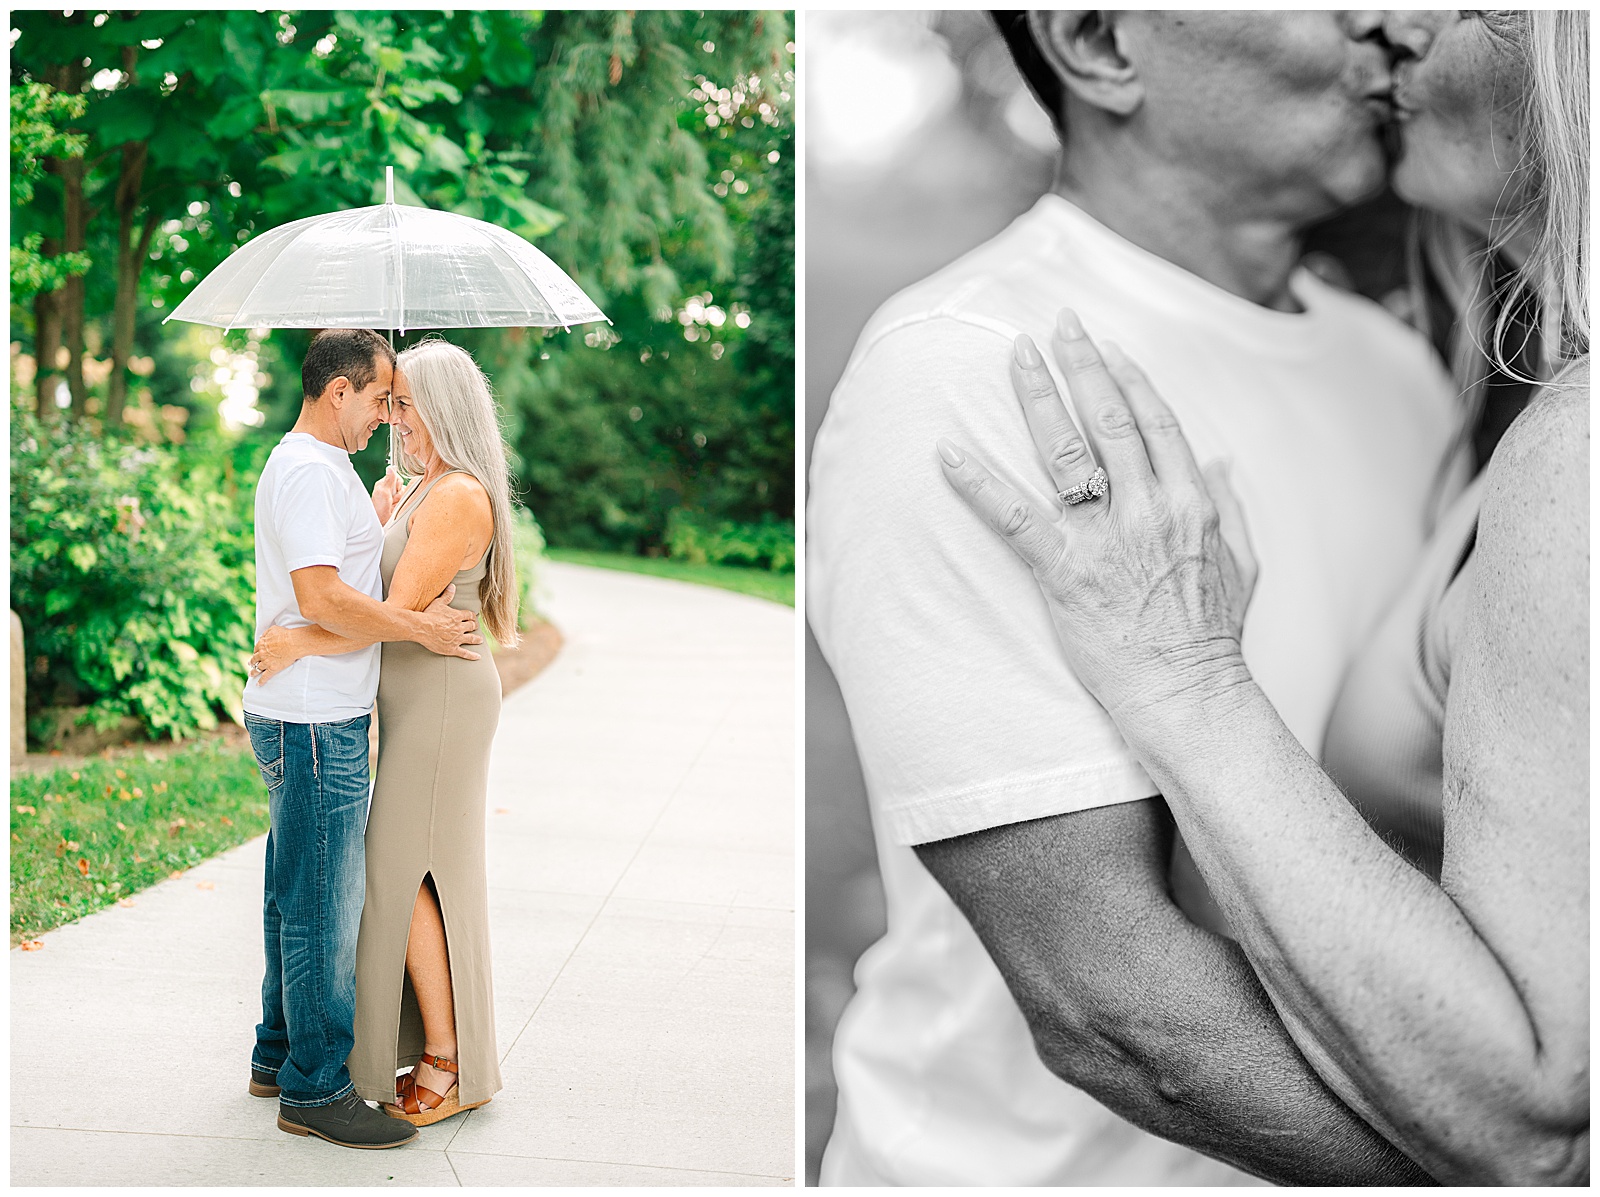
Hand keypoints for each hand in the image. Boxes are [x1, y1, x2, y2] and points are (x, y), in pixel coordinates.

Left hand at [249, 625, 297, 685]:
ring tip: (251, 674)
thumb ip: (266, 633)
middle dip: (252, 662)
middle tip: (250, 664)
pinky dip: (261, 681)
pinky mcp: (273, 668)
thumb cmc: (285, 634)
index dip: (256, 652)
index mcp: (261, 644)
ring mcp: (266, 662)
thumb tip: (261, 637)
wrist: (293, 642)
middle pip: (254, 659)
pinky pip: (265, 676)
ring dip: (253, 672)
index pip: (256, 649)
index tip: (256, 654)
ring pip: (257, 668)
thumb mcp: (273, 629)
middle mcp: (262, 654)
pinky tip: (258, 684)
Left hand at [372, 467, 402, 524]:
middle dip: (399, 491)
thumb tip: (390, 468)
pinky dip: (405, 501)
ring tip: (395, 504)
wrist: (383, 521)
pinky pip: (408, 497)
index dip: (396, 483)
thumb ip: (388, 480)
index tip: (392, 490)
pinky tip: (399, 505)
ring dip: (401, 497)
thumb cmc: (379, 508)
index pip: (395, 476)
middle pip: (401, 484)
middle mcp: (390, 489)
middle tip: (393, 499)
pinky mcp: (401, 502)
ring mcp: (396, 496)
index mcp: (383, 484)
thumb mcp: (383, 492)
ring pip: (406, 491)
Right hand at [417, 584, 483, 659]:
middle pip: (471, 626)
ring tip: (480, 640)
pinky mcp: (452, 648)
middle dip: (474, 626)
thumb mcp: (438, 603)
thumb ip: (447, 596)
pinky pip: (465, 653)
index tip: (473, 617)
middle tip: (475, 627)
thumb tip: (452, 586)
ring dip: (476, 639)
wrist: (422, 628)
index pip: (469, 615)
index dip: (472, 616)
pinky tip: (478, 657)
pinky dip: (472, 655)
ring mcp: (457, 639)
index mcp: (457, 616)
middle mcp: (459, 627)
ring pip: (471, 639)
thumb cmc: (428, 615)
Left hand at [937, 309, 1257, 724]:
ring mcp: (1105, 539)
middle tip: (1057, 323)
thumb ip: (1229, 507)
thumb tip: (1219, 461)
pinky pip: (1013, 517)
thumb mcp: (1243, 565)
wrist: (1188, 696)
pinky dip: (977, 482)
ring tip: (1017, 355)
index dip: (1128, 377)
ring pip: (1067, 450)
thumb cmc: (1212, 639)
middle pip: (1109, 419)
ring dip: (1038, 396)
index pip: (1156, 421)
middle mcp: (1149, 509)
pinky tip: (947, 452)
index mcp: (1191, 502)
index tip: (1107, 347)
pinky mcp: (1063, 572)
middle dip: (1082, 364)